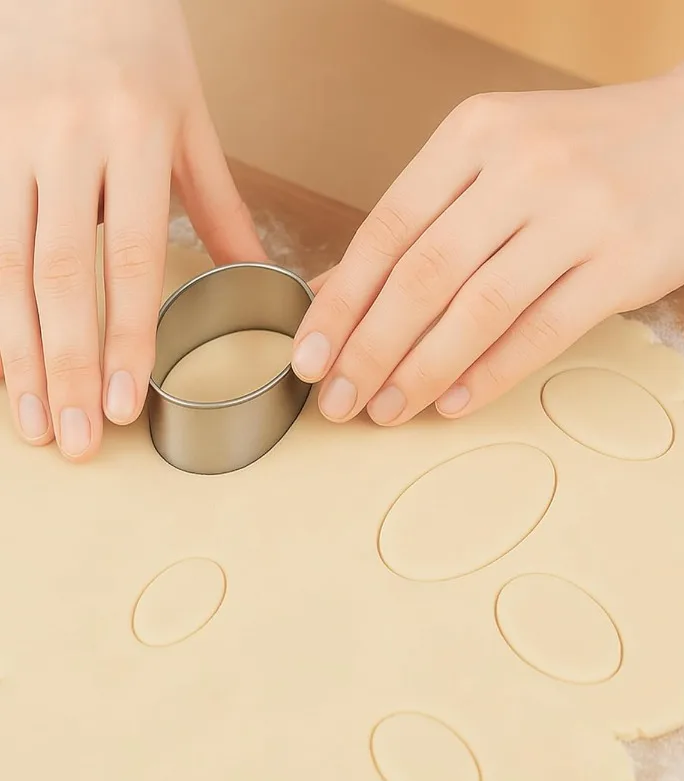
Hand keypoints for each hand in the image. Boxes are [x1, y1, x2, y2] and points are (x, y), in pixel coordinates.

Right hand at [0, 0, 264, 460]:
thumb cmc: (139, 40)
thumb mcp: (192, 120)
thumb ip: (220, 204)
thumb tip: (259, 278)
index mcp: (135, 136)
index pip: (129, 256)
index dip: (125, 335)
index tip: (124, 403)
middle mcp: (64, 141)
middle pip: (59, 275)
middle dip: (66, 365)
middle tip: (75, 439)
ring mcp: (9, 141)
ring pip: (7, 265)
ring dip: (17, 352)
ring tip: (31, 420)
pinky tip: (1, 359)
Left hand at [293, 75, 683, 425]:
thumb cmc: (601, 149)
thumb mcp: (508, 153)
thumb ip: (435, 215)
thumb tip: (354, 289)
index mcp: (478, 132)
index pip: (388, 227)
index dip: (341, 300)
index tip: (311, 354)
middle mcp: (523, 166)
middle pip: (421, 274)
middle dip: (369, 348)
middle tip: (337, 399)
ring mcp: (578, 213)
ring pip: (476, 308)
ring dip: (421, 370)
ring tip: (386, 410)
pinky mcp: (625, 262)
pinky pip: (541, 331)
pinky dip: (490, 374)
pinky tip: (454, 404)